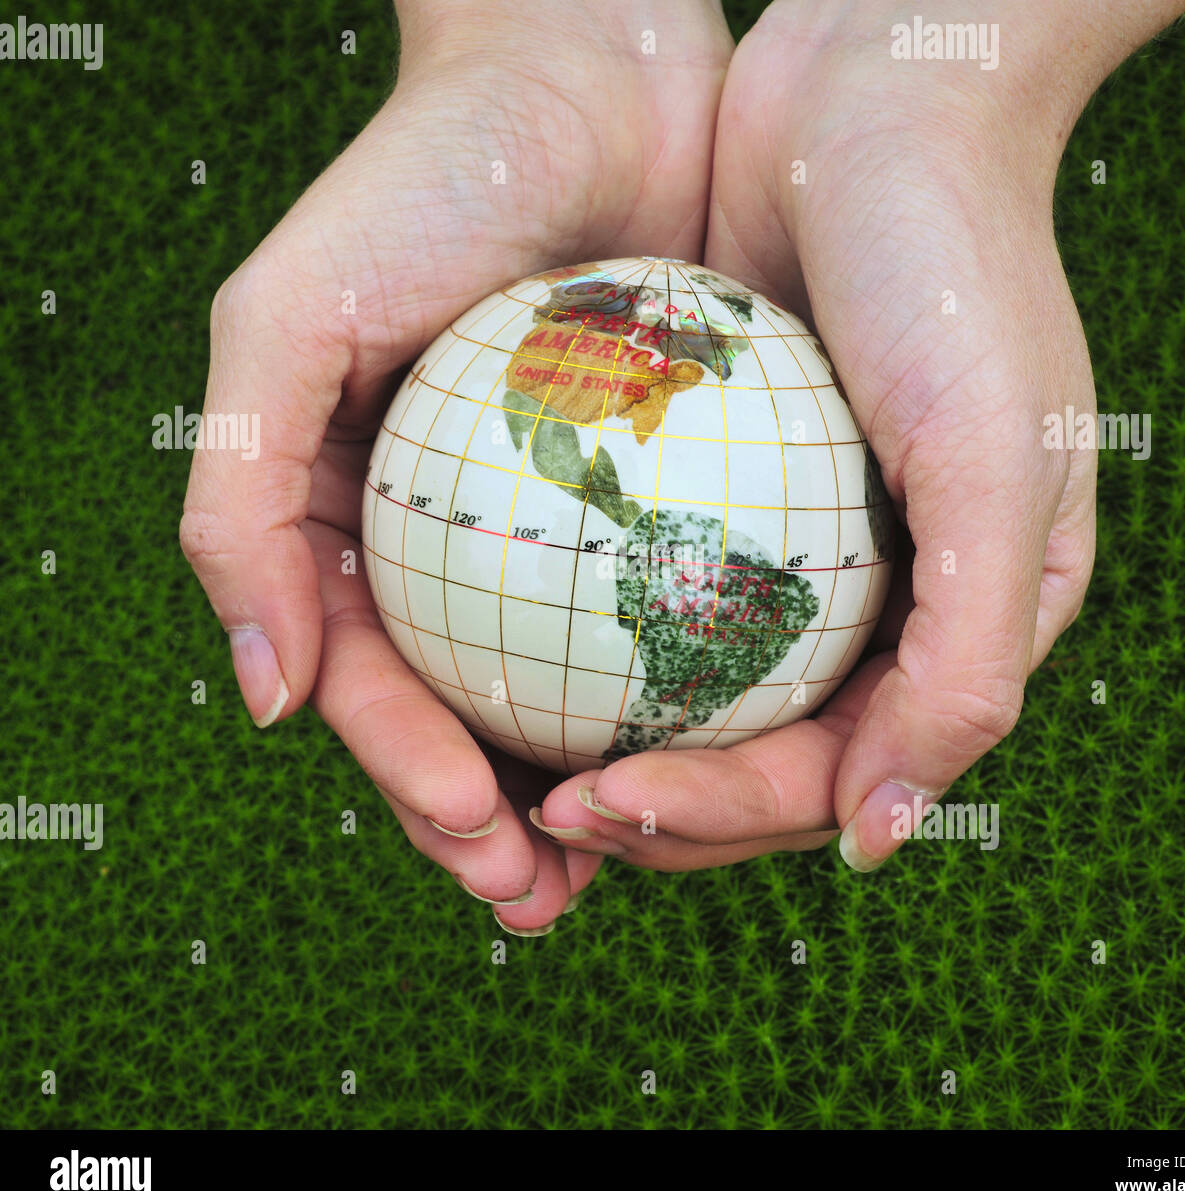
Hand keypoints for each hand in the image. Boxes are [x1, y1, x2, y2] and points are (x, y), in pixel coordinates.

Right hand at [180, 0, 732, 925]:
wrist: (579, 74)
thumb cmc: (422, 182)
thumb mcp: (288, 322)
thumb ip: (243, 502)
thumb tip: (267, 692)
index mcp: (358, 525)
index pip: (378, 684)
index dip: (416, 776)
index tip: (483, 832)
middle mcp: (458, 544)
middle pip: (471, 717)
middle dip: (500, 826)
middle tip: (548, 897)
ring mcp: (560, 530)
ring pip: (572, 693)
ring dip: (600, 790)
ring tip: (638, 858)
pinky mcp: (658, 499)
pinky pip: (669, 615)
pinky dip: (684, 690)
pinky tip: (723, 742)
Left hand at [535, 0, 1184, 870]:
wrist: (877, 99)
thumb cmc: (957, 270)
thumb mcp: (995, 463)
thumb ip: (967, 665)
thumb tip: (877, 841)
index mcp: (953, 630)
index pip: (825, 775)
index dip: (711, 813)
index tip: (592, 800)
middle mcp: (875, 612)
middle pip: (745, 760)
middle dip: (638, 808)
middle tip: (527, 811)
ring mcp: (791, 557)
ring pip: (682, 697)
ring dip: (591, 743)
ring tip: (492, 765)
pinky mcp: (717, 494)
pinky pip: (639, 588)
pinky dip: (578, 629)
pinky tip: (489, 639)